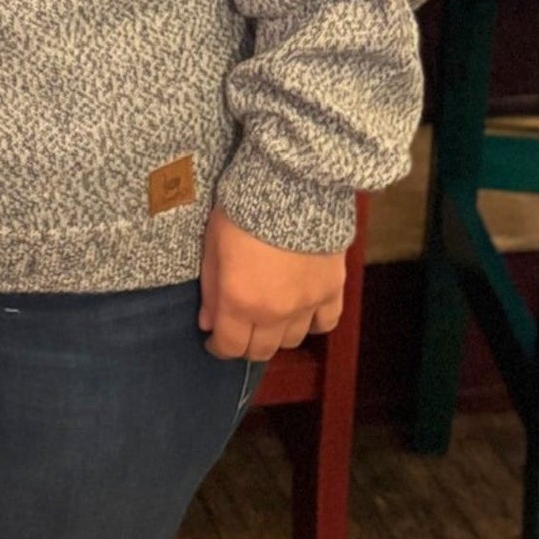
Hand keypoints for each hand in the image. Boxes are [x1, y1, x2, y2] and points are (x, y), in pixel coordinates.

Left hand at [198, 207, 345, 360]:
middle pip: (261, 350)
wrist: (288, 187)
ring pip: (292, 340)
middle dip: (245, 344)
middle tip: (239, 329)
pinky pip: (325, 323)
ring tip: (268, 317)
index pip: (230, 346)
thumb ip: (210, 289)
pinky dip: (312, 323)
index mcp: (240, 301)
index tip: (213, 341)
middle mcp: (275, 312)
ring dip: (276, 334)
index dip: (218, 348)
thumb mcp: (212, 246)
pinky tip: (301, 312)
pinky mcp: (331, 290)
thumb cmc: (241, 211)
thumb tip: (207, 323)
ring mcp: (306, 304)